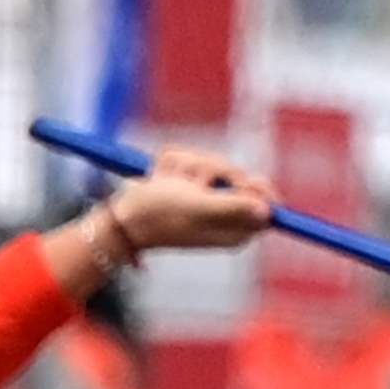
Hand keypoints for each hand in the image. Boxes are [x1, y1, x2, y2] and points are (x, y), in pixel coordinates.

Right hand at [100, 148, 273, 258]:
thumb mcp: (200, 209)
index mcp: (234, 230)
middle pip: (237, 176)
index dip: (257, 188)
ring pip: (211, 162)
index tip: (246, 181)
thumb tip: (268, 211)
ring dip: (186, 165)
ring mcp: (203, 197)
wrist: (121, 215)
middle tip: (191, 183)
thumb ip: (235, 208)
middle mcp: (223, 214)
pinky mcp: (185, 183)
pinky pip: (189, 158)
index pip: (265, 206)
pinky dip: (172, 162)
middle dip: (211, 170)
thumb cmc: (159, 214)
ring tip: (168, 181)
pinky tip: (160, 177)